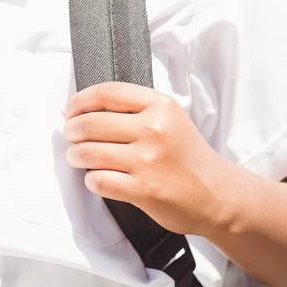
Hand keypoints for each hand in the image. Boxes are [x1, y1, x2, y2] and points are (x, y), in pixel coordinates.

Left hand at [64, 81, 226, 235]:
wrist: (217, 194)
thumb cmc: (188, 156)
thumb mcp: (170, 119)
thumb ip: (137, 109)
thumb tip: (88, 108)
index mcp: (160, 106)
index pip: (107, 92)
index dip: (80, 100)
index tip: (69, 109)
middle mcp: (153, 130)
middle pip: (91, 123)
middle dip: (72, 130)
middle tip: (70, 136)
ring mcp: (148, 161)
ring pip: (88, 153)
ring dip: (76, 156)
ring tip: (78, 157)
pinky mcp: (144, 190)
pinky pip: (99, 181)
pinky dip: (92, 180)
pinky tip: (98, 178)